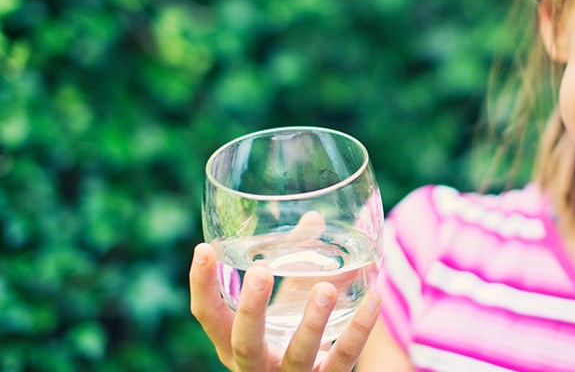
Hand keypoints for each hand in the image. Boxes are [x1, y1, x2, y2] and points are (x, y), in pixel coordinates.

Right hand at [190, 241, 381, 370]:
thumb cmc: (290, 336)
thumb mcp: (285, 303)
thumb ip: (294, 264)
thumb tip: (314, 217)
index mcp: (232, 343)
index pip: (208, 316)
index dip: (202, 285)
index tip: (204, 249)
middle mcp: (255, 365)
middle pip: (245, 342)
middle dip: (251, 309)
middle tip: (259, 271)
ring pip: (298, 354)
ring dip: (311, 322)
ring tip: (325, 289)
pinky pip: (343, 358)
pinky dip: (359, 330)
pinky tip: (373, 301)